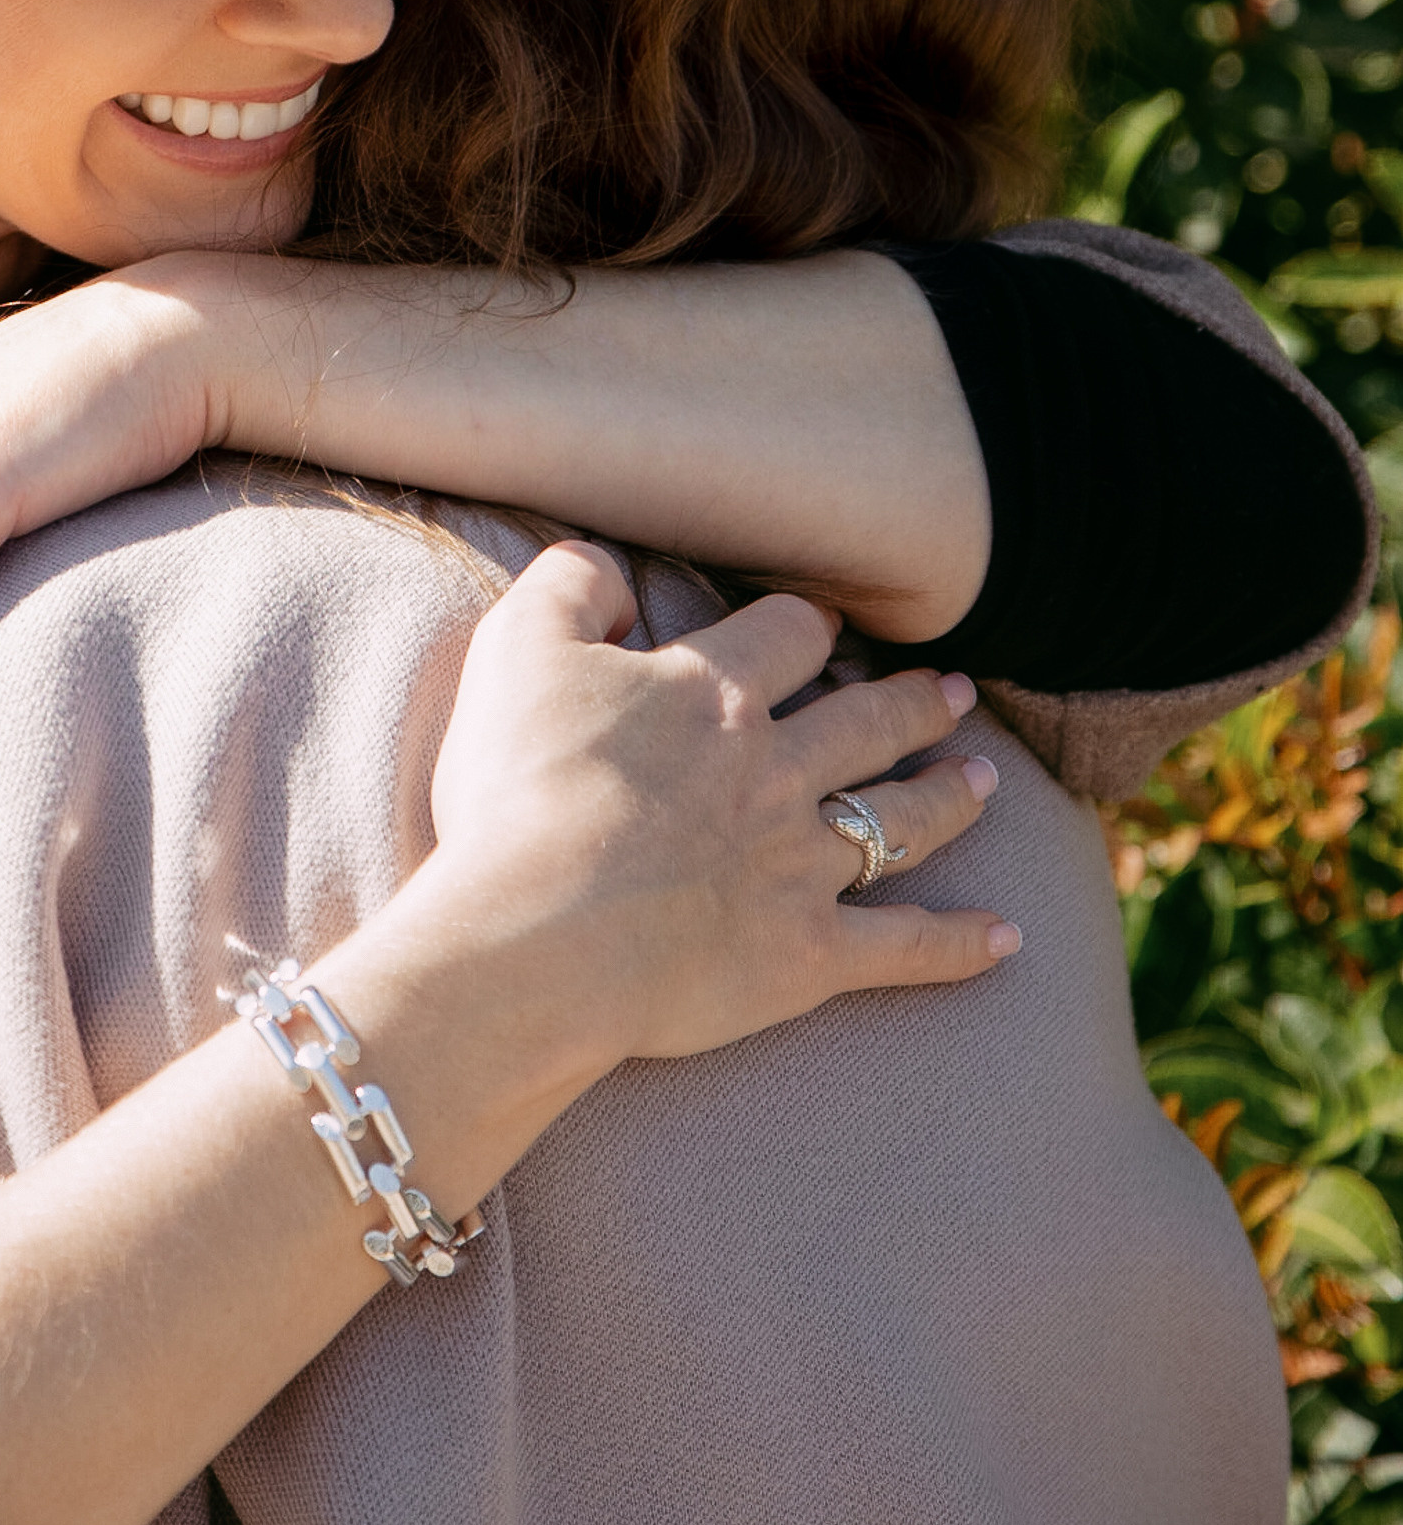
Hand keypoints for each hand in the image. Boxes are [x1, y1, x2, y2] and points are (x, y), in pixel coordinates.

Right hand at [410, 541, 1011, 1091]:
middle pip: (867, 721)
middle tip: (951, 692)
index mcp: (716, 692)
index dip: (808, 627)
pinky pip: (905, 946)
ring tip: (983, 779)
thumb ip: (568, 586)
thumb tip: (610, 568)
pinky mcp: (807, 956)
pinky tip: (1006, 938)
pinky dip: (959, 943)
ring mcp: (802, 864)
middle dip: (914, 702)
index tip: (822, 627)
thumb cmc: (517, 789)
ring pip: (901, 818)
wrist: (536, 936)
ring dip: (949, 796)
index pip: (787, 636)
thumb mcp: (518, 650)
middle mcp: (778, 768)